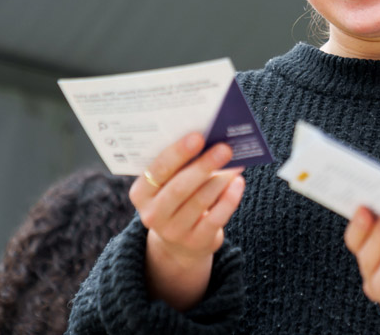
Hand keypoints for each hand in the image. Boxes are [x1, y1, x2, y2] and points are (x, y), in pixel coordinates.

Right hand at [130, 133, 245, 309]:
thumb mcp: (169, 184)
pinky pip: (216, 218)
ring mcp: (174, 232)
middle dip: (203, 165)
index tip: (198, 136)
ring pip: (199, 202)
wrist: (180, 243)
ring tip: (236, 163)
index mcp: (141, 193)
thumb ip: (181, 165)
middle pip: (179, 187)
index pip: (157, 170)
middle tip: (224, 148)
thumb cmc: (177, 199)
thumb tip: (211, 139)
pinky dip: (229, 198)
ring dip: (220, 180)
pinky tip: (238, 182)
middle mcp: (153, 214)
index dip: (177, 153)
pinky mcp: (196, 242)